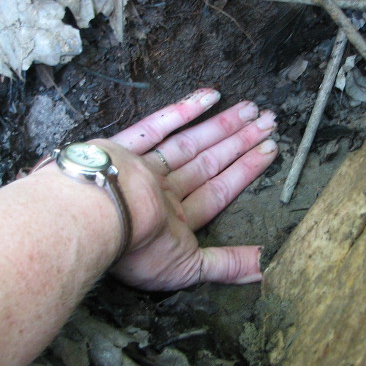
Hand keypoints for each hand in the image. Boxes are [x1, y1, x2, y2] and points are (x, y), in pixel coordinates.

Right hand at [97, 88, 277, 290]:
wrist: (93, 220)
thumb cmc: (139, 249)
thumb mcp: (191, 267)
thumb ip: (228, 265)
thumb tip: (268, 269)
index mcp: (173, 221)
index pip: (218, 191)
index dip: (246, 170)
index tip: (271, 150)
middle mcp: (159, 193)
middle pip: (207, 162)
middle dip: (239, 142)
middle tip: (269, 120)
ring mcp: (141, 168)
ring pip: (188, 142)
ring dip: (221, 125)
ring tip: (252, 107)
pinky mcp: (122, 148)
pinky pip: (154, 126)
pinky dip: (181, 110)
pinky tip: (210, 96)